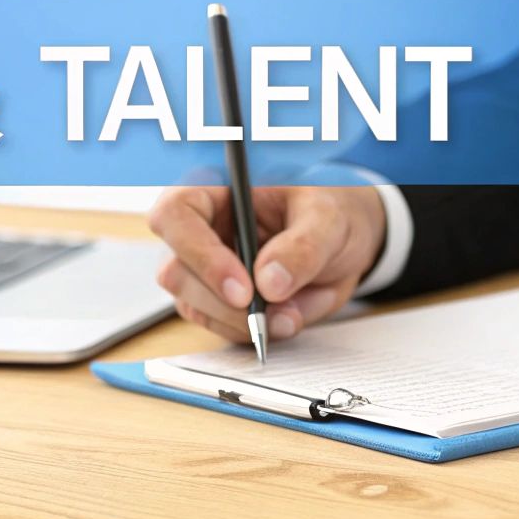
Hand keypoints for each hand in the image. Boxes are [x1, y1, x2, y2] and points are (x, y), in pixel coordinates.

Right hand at [146, 185, 384, 342]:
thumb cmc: (329, 210)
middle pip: (176, 272)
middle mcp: (198, 227)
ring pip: (193, 306)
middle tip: (273, 315)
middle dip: (225, 304)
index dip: (201, 254)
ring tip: (293, 313)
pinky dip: (252, 331)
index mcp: (215, 186)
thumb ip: (303, 247)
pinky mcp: (214, 298)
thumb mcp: (328, 219)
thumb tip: (269, 283)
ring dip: (242, 322)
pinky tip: (286, 316)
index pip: (176, 214)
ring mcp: (201, 266)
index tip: (243, 290)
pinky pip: (217, 325)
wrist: (342, 239)